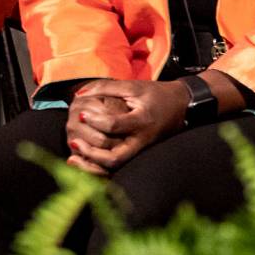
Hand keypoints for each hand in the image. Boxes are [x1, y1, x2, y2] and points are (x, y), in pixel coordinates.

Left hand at [64, 79, 188, 173]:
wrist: (181, 106)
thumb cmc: (156, 94)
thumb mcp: (133, 86)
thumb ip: (106, 87)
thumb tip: (78, 94)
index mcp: (142, 121)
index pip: (114, 125)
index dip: (94, 120)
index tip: (81, 113)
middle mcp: (141, 141)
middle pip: (114, 158)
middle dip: (91, 153)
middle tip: (74, 140)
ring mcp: (140, 151)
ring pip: (114, 167)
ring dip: (91, 164)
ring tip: (73, 156)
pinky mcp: (138, 155)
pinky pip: (116, 167)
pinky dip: (98, 167)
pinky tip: (83, 161)